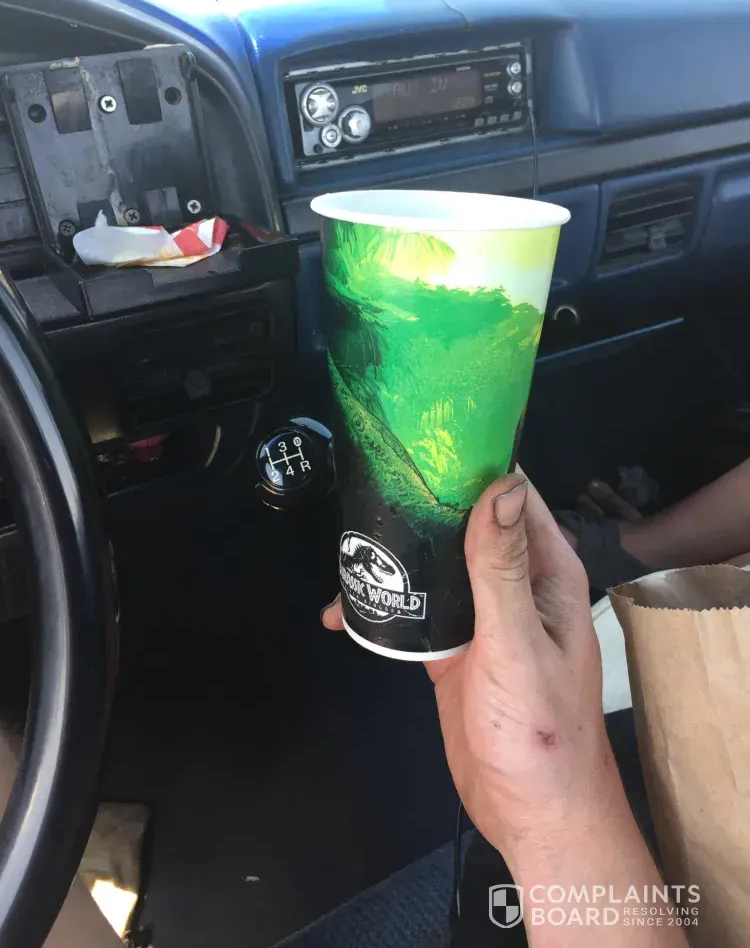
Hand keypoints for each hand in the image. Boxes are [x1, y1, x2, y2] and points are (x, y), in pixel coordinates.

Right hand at [322, 473, 624, 859]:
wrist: (532, 812)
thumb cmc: (540, 730)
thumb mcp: (517, 644)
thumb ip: (501, 570)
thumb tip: (501, 484)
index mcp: (545, 571)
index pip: (512, 495)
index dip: (473, 463)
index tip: (422, 441)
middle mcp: (513, 583)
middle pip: (465, 524)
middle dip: (420, 505)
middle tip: (365, 488)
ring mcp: (480, 616)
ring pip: (436, 564)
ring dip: (397, 552)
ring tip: (346, 543)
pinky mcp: (452, 649)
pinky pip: (415, 611)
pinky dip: (382, 606)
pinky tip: (340, 610)